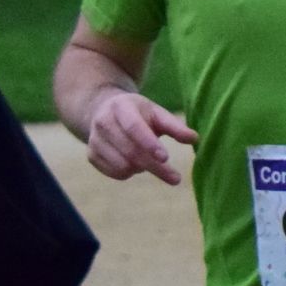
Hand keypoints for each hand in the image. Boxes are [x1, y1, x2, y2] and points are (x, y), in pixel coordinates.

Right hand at [83, 85, 197, 182]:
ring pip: (121, 164)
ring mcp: (94, 140)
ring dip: (142, 168)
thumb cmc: (139, 113)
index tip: (166, 158)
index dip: (149, 143)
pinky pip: (114, 173)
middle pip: (130, 151)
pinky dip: (129, 173)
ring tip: (150, 160)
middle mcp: (103, 122)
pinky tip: (135, 163)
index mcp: (121, 107)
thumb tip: (195, 138)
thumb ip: (175, 126)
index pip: (133, 127)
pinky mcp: (91, 155)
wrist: (103, 111)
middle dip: (155, 167)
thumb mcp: (157, 113)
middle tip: (176, 179)